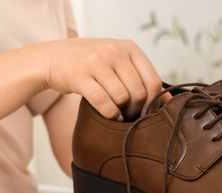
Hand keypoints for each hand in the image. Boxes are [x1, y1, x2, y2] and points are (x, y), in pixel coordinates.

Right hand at [40, 38, 161, 120]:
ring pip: (122, 98)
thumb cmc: (91, 63)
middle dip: (136, 110)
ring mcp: (96, 62)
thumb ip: (140, 76)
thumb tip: (168, 100)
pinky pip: (104, 103)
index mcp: (129, 47)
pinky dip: (109, 115)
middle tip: (129, 116)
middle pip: (139, 92)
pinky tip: (107, 116)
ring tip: (118, 115)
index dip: (153, 102)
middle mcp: (114, 51)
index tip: (146, 112)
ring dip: (122, 113)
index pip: (153, 80)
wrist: (53, 57)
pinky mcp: (80, 76)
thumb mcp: (118, 61)